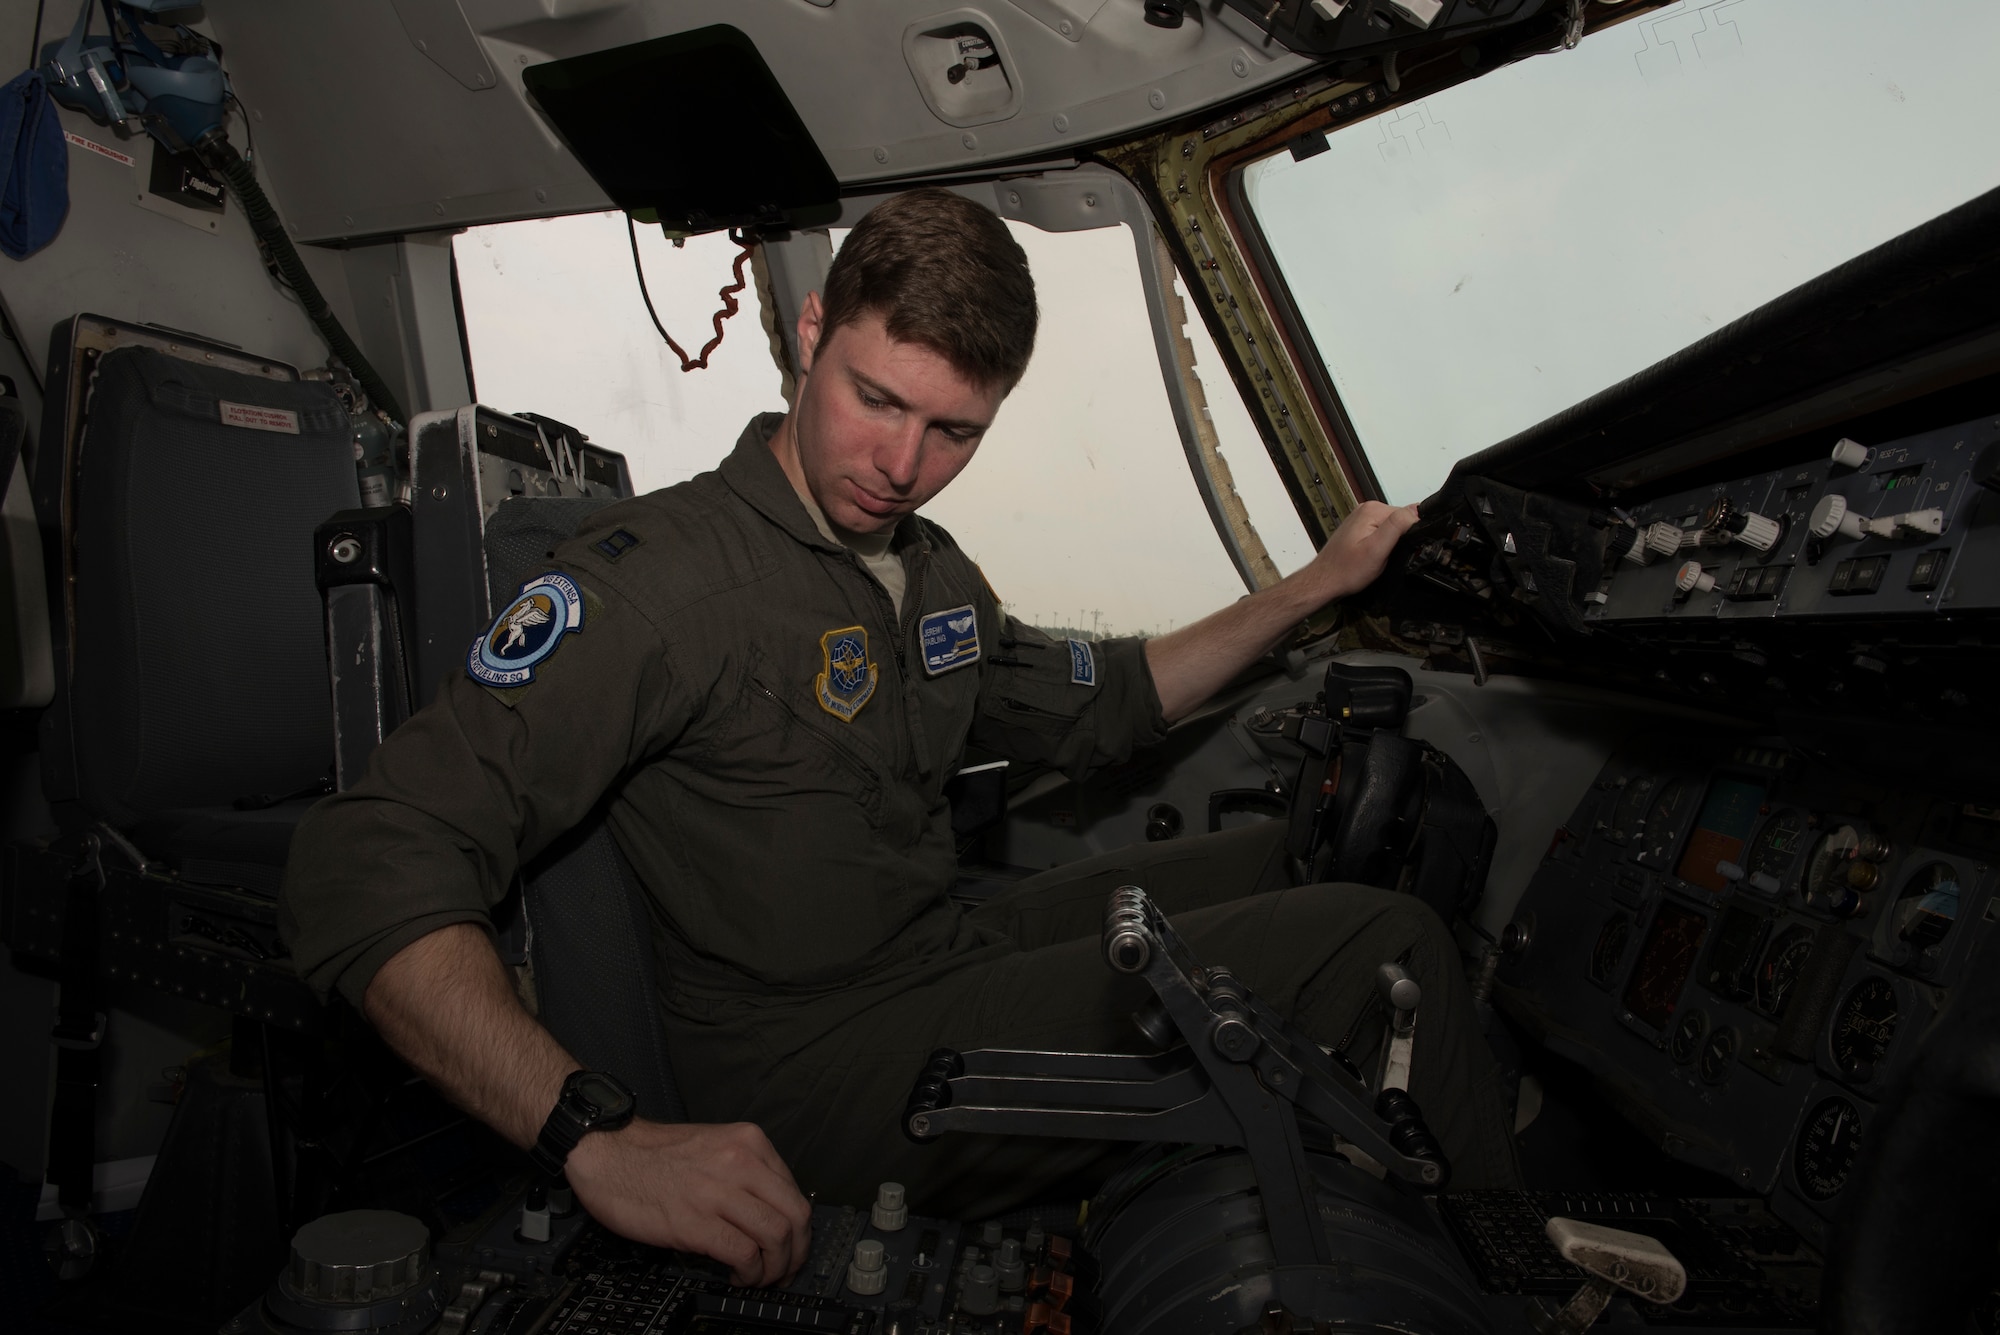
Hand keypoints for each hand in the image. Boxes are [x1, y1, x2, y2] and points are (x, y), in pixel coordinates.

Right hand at [565, 1119, 813, 1286]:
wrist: (607, 1151)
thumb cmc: (652, 1153)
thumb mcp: (713, 1146)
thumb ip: (745, 1172)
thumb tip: (768, 1212)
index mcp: (748, 1142)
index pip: (794, 1191)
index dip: (799, 1228)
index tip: (792, 1246)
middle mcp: (740, 1163)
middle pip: (796, 1216)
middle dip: (798, 1251)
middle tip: (786, 1270)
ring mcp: (718, 1192)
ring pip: (776, 1237)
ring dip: (775, 1268)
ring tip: (760, 1277)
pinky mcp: (695, 1222)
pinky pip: (743, 1254)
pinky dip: (749, 1273)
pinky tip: (738, 1276)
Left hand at [1304, 501, 1419, 602]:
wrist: (1325, 581)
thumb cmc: (1346, 570)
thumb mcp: (1377, 549)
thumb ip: (1397, 526)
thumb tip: (1417, 510)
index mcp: (1372, 509)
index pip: (1407, 514)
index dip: (1410, 534)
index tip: (1399, 549)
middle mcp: (1366, 510)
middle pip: (1400, 521)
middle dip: (1400, 540)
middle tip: (1387, 556)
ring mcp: (1362, 519)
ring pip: (1392, 529)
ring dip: (1391, 544)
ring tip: (1379, 557)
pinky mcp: (1360, 530)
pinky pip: (1381, 533)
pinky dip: (1383, 545)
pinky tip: (1374, 555)